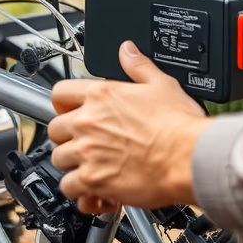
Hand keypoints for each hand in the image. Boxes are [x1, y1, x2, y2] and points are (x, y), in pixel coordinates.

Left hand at [49, 41, 210, 212]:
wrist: (188, 157)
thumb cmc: (178, 125)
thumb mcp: (161, 84)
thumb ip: (138, 66)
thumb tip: (127, 50)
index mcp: (101, 95)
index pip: (60, 93)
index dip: (63, 103)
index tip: (70, 111)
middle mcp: (87, 123)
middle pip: (55, 130)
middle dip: (66, 137)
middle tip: (84, 143)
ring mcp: (87, 153)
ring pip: (58, 160)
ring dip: (72, 165)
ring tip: (91, 167)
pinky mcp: (92, 180)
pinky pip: (69, 188)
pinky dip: (80, 192)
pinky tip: (95, 192)